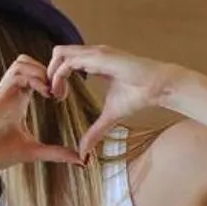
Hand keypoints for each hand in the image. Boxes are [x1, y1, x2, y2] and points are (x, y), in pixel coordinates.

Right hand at [0, 54, 83, 185]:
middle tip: (58, 92)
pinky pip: (16, 73)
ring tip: (51, 92)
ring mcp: (2, 92)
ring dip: (40, 72)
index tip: (61, 97)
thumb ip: (56, 153)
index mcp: (17, 100)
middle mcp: (9, 92)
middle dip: (47, 70)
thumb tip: (81, 161)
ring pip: (21, 62)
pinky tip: (44, 95)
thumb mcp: (33, 152)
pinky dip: (33, 78)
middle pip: (27, 61)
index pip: (34, 75)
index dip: (50, 79)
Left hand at [45, 45, 187, 159]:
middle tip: (50, 95)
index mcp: (94, 61)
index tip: (56, 97)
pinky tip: (61, 93)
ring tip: (55, 95)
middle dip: (48, 72)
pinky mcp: (98, 57)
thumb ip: (95, 131)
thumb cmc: (138, 96)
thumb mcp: (110, 116)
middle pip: (58, 53)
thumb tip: (84, 152)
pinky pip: (68, 61)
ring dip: (51, 73)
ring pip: (60, 53)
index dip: (56, 76)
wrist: (158, 87)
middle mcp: (92, 54)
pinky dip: (58, 75)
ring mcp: (95, 53)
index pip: (66, 61)